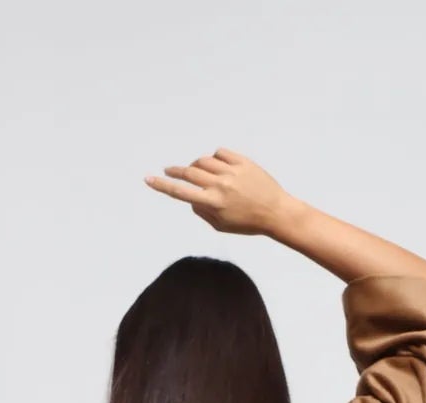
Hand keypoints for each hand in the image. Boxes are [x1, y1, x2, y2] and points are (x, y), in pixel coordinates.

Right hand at [143, 149, 297, 237]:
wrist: (276, 212)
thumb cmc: (248, 223)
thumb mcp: (221, 226)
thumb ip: (202, 212)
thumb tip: (191, 198)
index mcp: (213, 204)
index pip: (181, 192)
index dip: (162, 185)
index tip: (148, 179)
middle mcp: (220, 186)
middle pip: (189, 172)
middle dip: (175, 170)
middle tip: (169, 170)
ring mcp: (232, 172)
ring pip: (203, 161)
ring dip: (196, 165)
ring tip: (198, 172)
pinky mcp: (243, 162)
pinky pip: (221, 153)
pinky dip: (214, 158)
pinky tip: (217, 165)